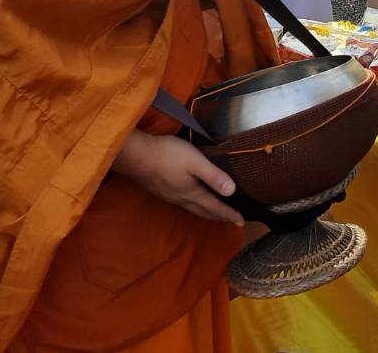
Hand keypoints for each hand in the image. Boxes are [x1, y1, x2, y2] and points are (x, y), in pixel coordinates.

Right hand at [112, 131, 242, 224]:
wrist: (136, 155)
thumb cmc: (168, 155)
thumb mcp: (196, 162)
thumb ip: (213, 176)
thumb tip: (232, 191)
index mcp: (192, 193)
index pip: (214, 207)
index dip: (229, 214)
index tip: (242, 221)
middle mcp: (181, 198)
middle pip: (204, 211)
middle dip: (219, 216)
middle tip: (231, 220)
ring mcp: (169, 195)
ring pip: (192, 208)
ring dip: (206, 212)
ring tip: (214, 213)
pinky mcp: (161, 189)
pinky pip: (183, 203)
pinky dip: (194, 205)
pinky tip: (191, 199)